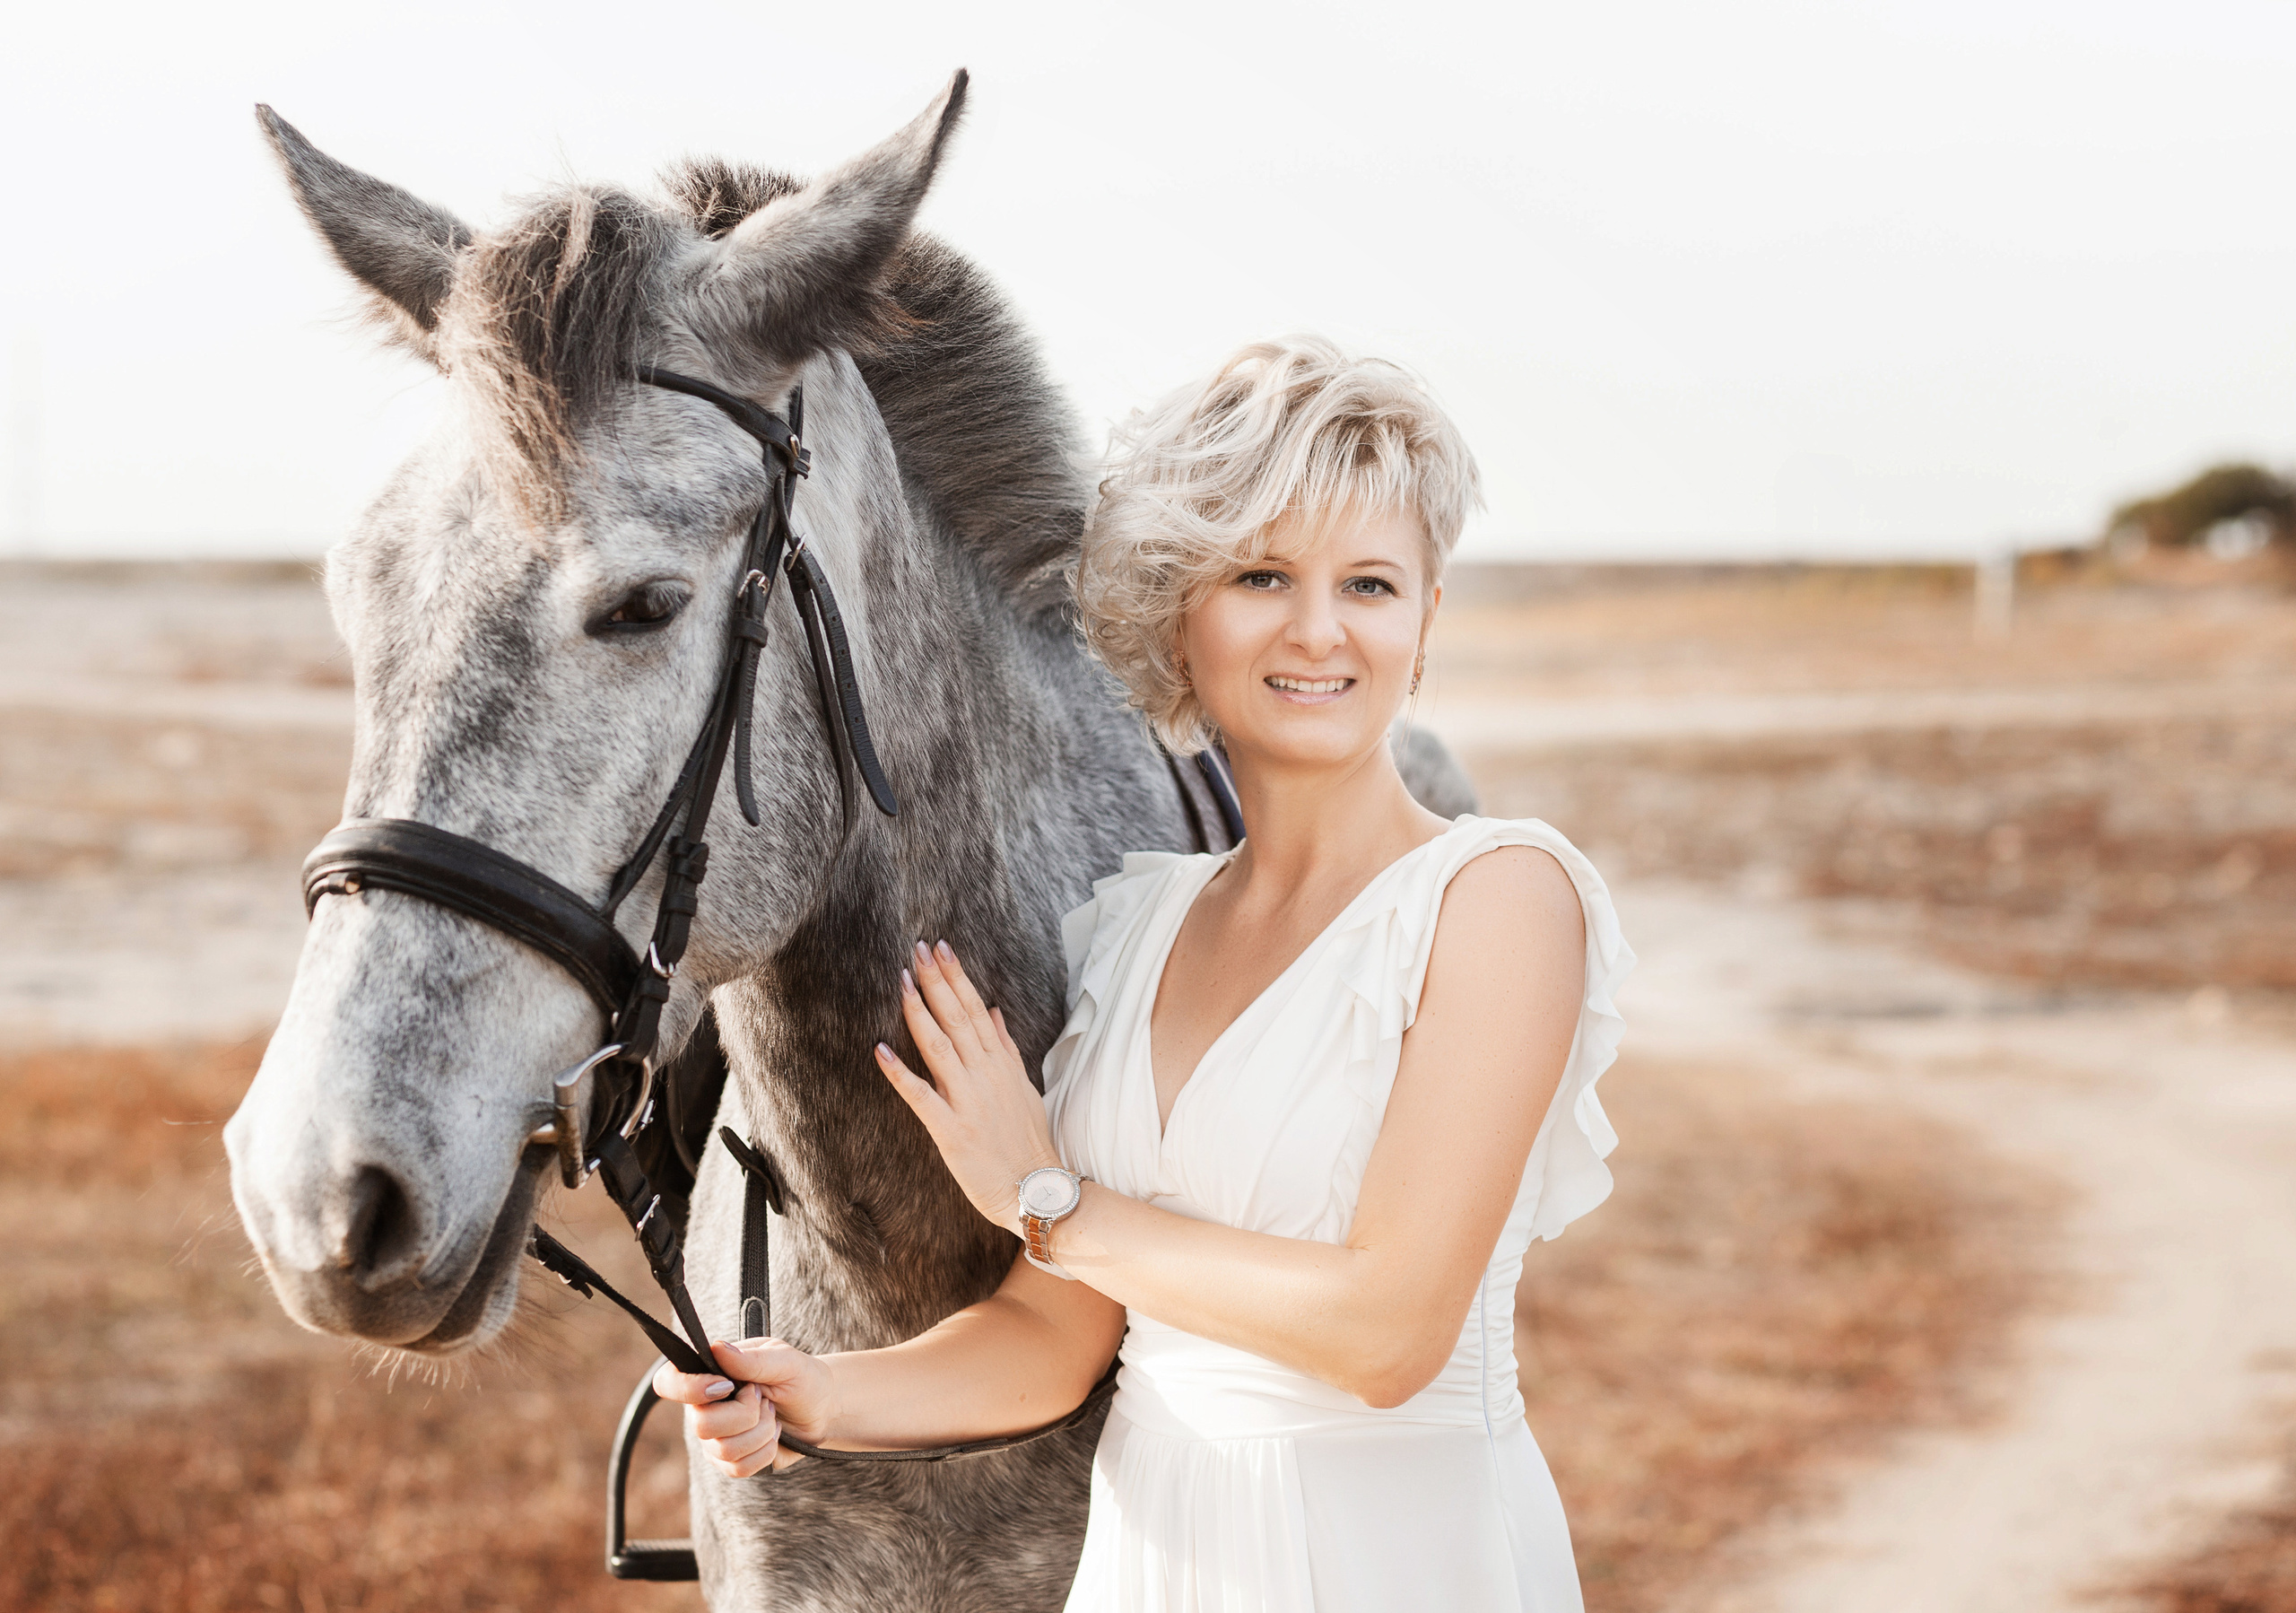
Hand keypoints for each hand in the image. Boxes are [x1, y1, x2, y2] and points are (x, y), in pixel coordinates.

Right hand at [653, 1338, 836, 1477]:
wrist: (822, 1411)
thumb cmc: (801, 1378)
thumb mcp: (785, 1361)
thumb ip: (752, 1359)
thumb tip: (717, 1348)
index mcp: (709, 1373)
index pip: (668, 1381)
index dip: (687, 1388)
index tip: (726, 1387)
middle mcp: (703, 1407)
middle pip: (702, 1425)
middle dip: (747, 1414)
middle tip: (764, 1398)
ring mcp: (713, 1438)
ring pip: (724, 1450)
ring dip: (761, 1432)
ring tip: (772, 1416)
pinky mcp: (728, 1463)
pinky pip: (738, 1469)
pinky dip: (765, 1452)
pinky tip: (772, 1436)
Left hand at [876, 940, 1062, 1233]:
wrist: (1036, 1190)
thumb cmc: (1029, 1142)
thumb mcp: (1024, 1088)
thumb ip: (1006, 1048)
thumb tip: (993, 1011)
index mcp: (1001, 1064)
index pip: (975, 1009)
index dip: (956, 977)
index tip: (940, 948)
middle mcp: (985, 1076)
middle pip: (957, 1019)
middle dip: (936, 981)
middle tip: (916, 949)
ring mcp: (968, 1101)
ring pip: (939, 1047)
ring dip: (919, 1012)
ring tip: (901, 982)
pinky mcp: (952, 1130)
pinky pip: (921, 1097)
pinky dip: (900, 1074)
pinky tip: (880, 1050)